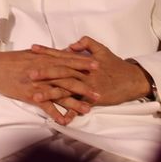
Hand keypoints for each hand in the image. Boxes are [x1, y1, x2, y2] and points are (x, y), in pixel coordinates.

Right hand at [0, 49, 98, 124]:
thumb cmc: (11, 60)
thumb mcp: (30, 54)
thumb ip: (47, 55)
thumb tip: (62, 53)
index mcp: (44, 59)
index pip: (68, 61)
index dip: (83, 64)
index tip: (98, 66)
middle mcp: (44, 71)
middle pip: (68, 79)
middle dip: (85, 86)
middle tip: (99, 93)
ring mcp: (38, 84)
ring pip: (60, 94)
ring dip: (75, 103)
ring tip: (88, 109)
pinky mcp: (30, 95)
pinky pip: (46, 106)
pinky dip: (55, 115)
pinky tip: (65, 122)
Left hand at [32, 36, 152, 105]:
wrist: (132, 80)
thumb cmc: (114, 64)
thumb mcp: (101, 49)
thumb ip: (85, 44)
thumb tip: (70, 45)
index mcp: (82, 61)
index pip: (61, 55)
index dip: (46, 52)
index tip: (32, 49)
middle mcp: (83, 73)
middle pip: (61, 72)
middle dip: (44, 73)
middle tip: (29, 74)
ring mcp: (88, 87)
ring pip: (67, 90)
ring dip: (51, 94)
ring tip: (35, 97)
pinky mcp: (94, 98)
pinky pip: (81, 106)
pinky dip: (71, 112)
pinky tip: (60, 118)